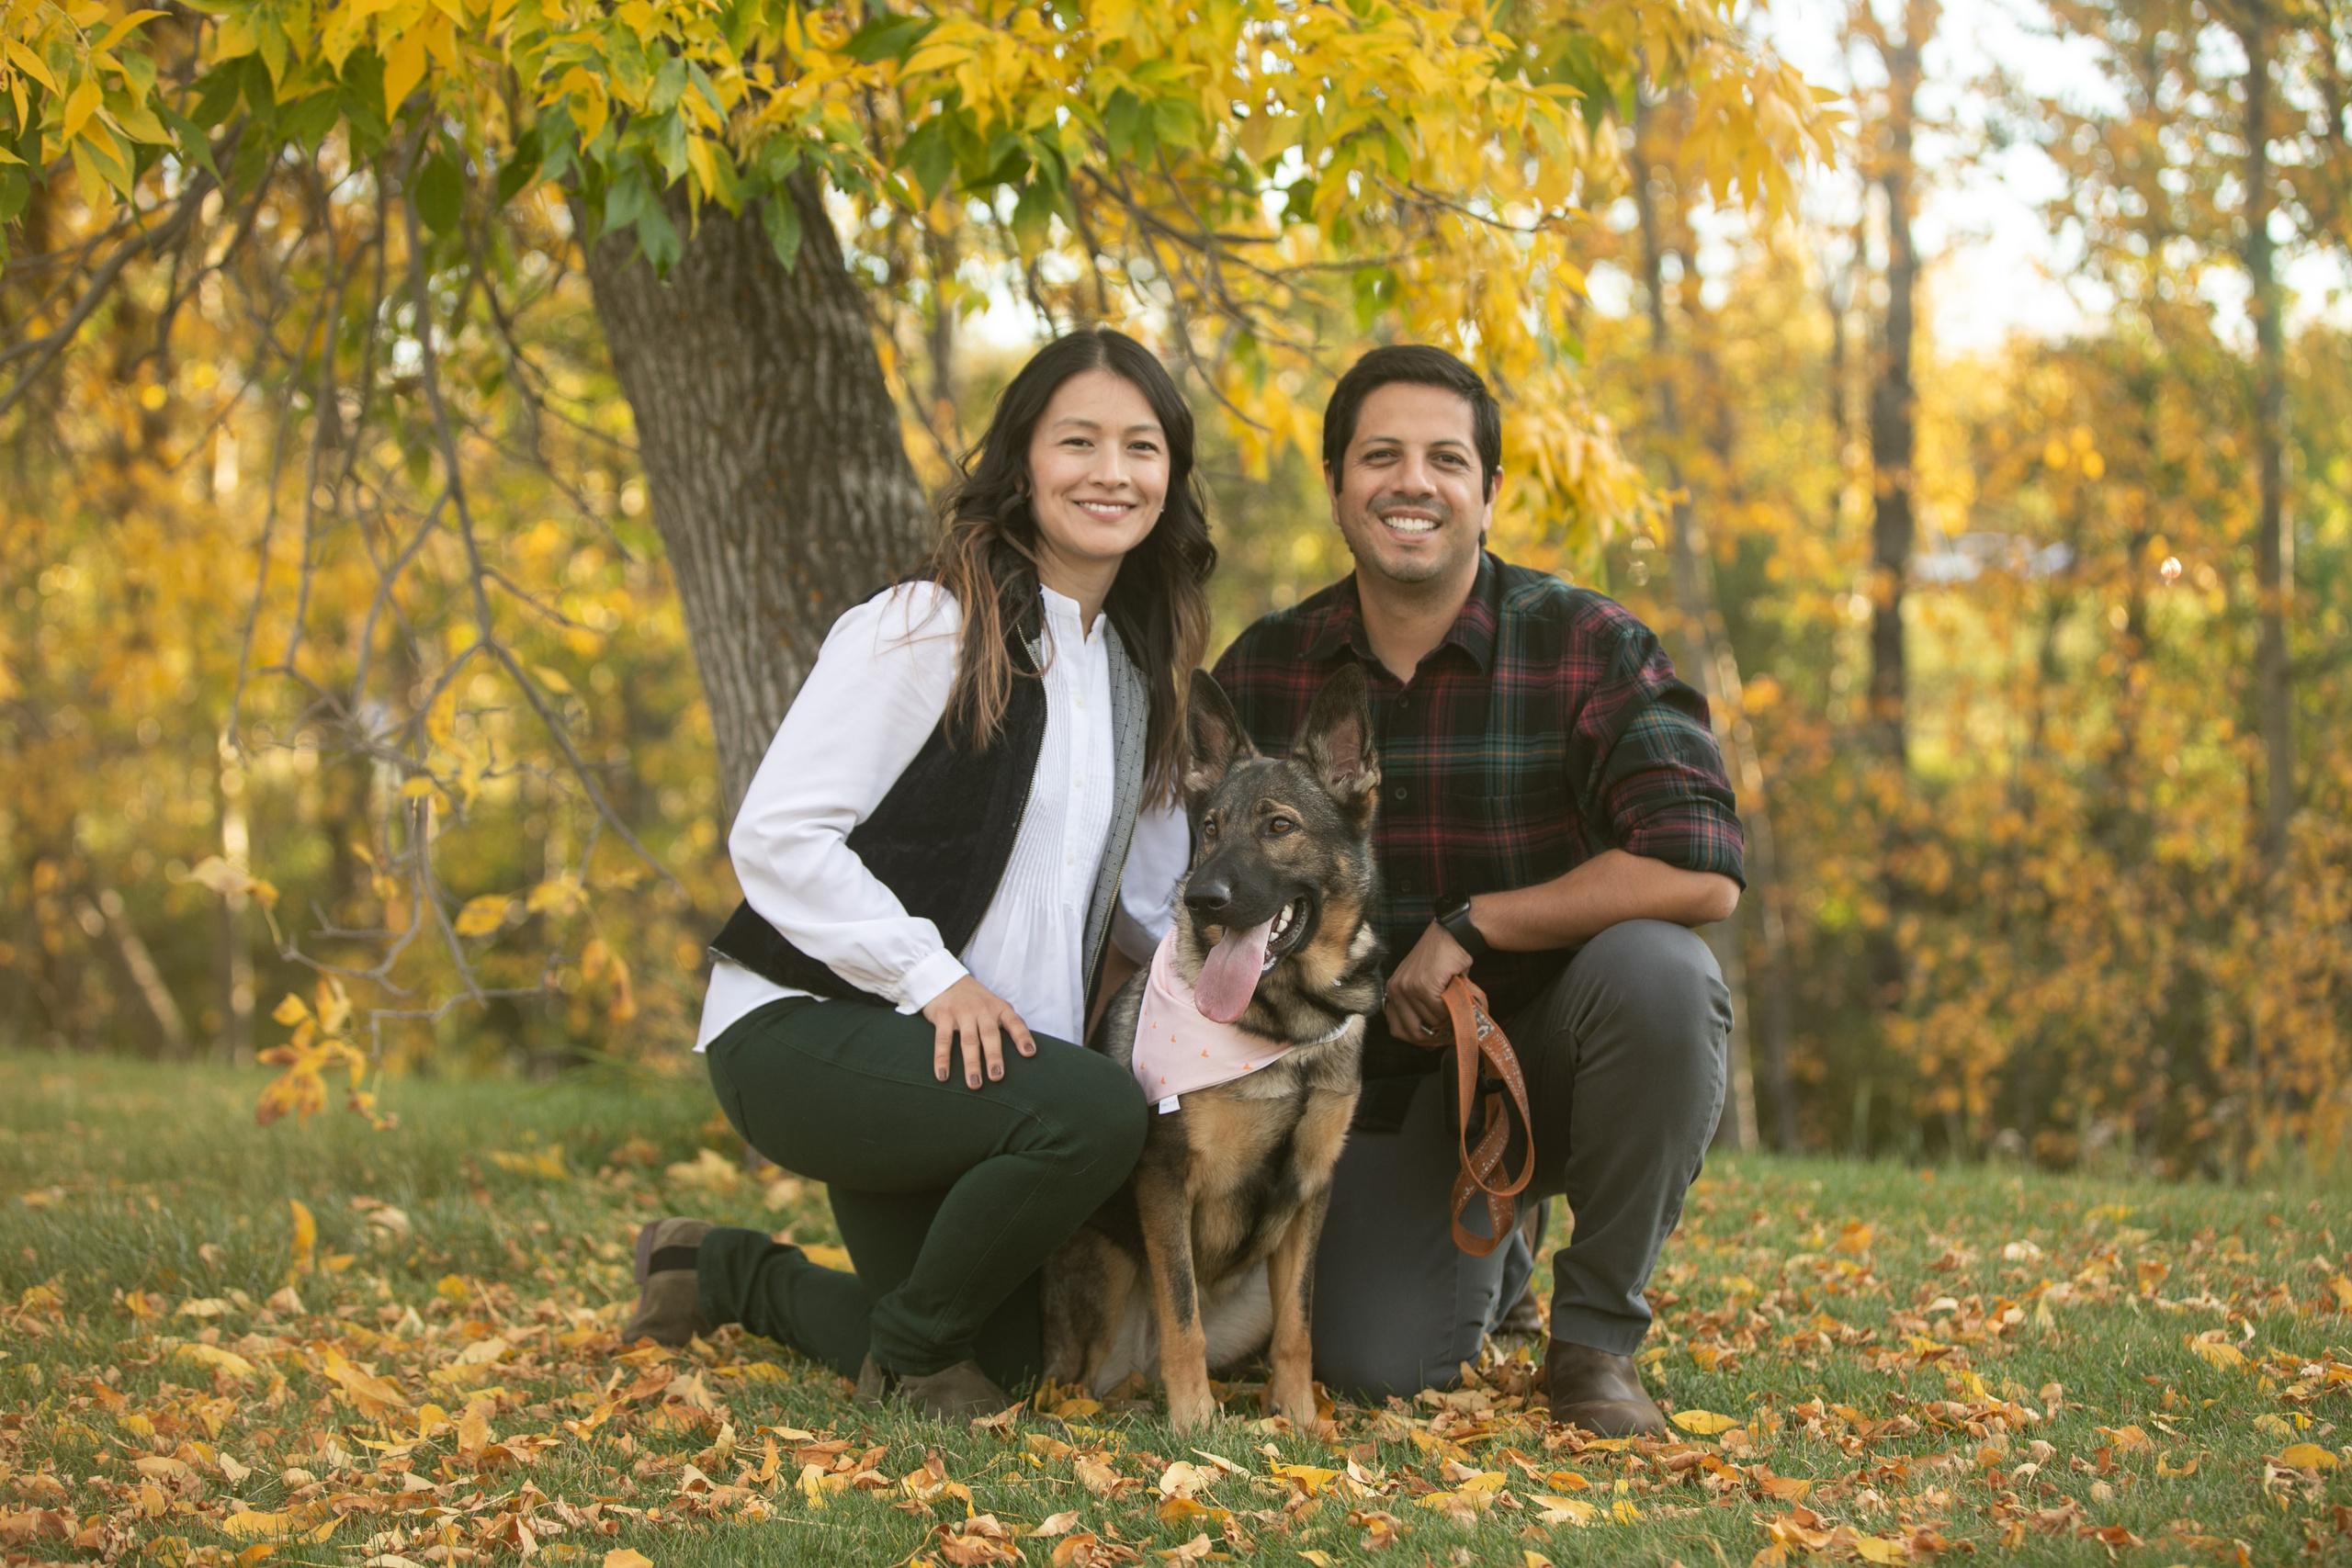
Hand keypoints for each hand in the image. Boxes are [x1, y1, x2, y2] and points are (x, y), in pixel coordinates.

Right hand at [921, 977, 1036, 1087]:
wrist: (947, 980)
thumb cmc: (976, 1001)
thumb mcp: (994, 1007)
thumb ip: (1005, 1025)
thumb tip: (1023, 1055)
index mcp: (999, 1008)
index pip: (1015, 1022)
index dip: (1023, 1037)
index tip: (1029, 1053)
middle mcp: (982, 1009)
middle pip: (990, 1035)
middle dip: (994, 1057)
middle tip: (997, 1077)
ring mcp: (962, 1012)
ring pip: (969, 1041)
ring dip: (972, 1063)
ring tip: (975, 1084)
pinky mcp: (944, 1015)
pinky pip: (943, 1040)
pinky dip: (942, 1059)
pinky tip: (943, 1075)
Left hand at [1383, 920, 1473, 1046]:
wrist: (1452, 935)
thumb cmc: (1442, 961)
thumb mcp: (1424, 985)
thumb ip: (1421, 1009)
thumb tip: (1430, 1042)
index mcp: (1393, 991)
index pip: (1397, 1029)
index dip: (1418, 1039)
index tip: (1435, 1040)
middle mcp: (1396, 990)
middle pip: (1412, 1032)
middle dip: (1434, 1038)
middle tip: (1451, 1034)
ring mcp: (1408, 988)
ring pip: (1430, 1022)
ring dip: (1448, 1019)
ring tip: (1457, 1007)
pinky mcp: (1423, 985)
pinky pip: (1440, 1011)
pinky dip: (1453, 1009)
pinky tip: (1458, 996)